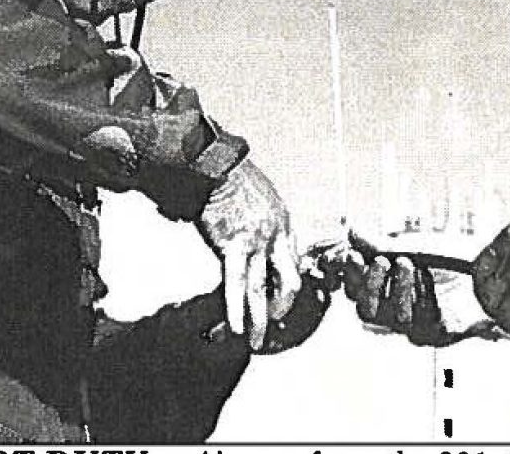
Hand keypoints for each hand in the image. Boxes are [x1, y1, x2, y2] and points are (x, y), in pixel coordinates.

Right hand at [196, 159, 300, 350]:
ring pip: (262, 290)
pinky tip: (236, 327)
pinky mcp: (234, 245)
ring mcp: (257, 242)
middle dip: (282, 309)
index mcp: (285, 225)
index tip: (279, 303)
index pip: (293, 265)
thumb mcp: (263, 200)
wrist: (216, 167)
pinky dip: (236, 309)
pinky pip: (237, 284)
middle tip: (272, 327)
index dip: (286, 287)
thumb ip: (266, 225)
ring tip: (256, 342)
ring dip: (259, 320)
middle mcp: (277, 236)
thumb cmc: (235, 180)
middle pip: (288, 282)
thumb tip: (260, 246)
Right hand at [340, 231, 505, 346]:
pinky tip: (428, 275)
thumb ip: (379, 244)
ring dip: (399, 289)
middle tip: (383, 261)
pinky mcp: (437, 334)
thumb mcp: (410, 247)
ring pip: (394, 318)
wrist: (486, 272)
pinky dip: (422, 295)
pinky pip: (422, 321)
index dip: (350, 276)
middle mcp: (393, 314)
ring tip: (408, 263)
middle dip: (372, 285)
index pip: (353, 293)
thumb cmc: (444, 261)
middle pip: (366, 312)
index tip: (356, 255)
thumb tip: (350, 231)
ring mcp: (414, 327)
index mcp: (382, 294)